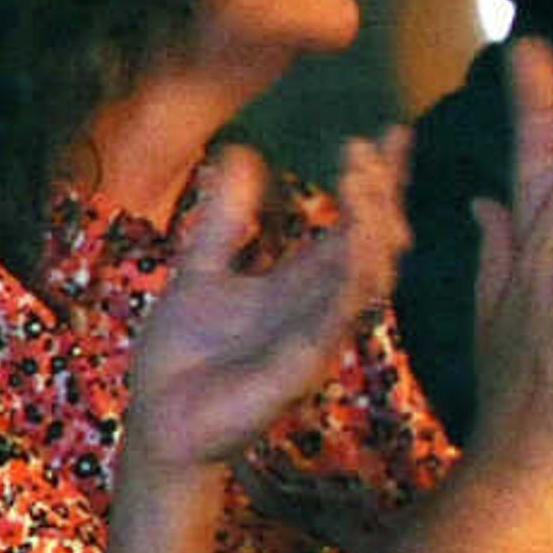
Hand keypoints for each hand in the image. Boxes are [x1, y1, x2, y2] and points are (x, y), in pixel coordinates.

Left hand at [124, 140, 404, 475]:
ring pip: (371, 275)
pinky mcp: (305, 364)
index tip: (393, 133)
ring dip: (373, 224)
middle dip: (382, 194)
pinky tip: (356, 236)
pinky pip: (342, 315)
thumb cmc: (183, 356)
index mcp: (300, 284)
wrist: (159, 420)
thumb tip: (238, 154)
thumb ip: (224, 220)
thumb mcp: (201, 269)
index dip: (378, 182)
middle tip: (370, 146)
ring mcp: (319, 335)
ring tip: (362, 176)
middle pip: (377, 243)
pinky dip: (354, 275)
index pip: (354, 224)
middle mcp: (321, 307)